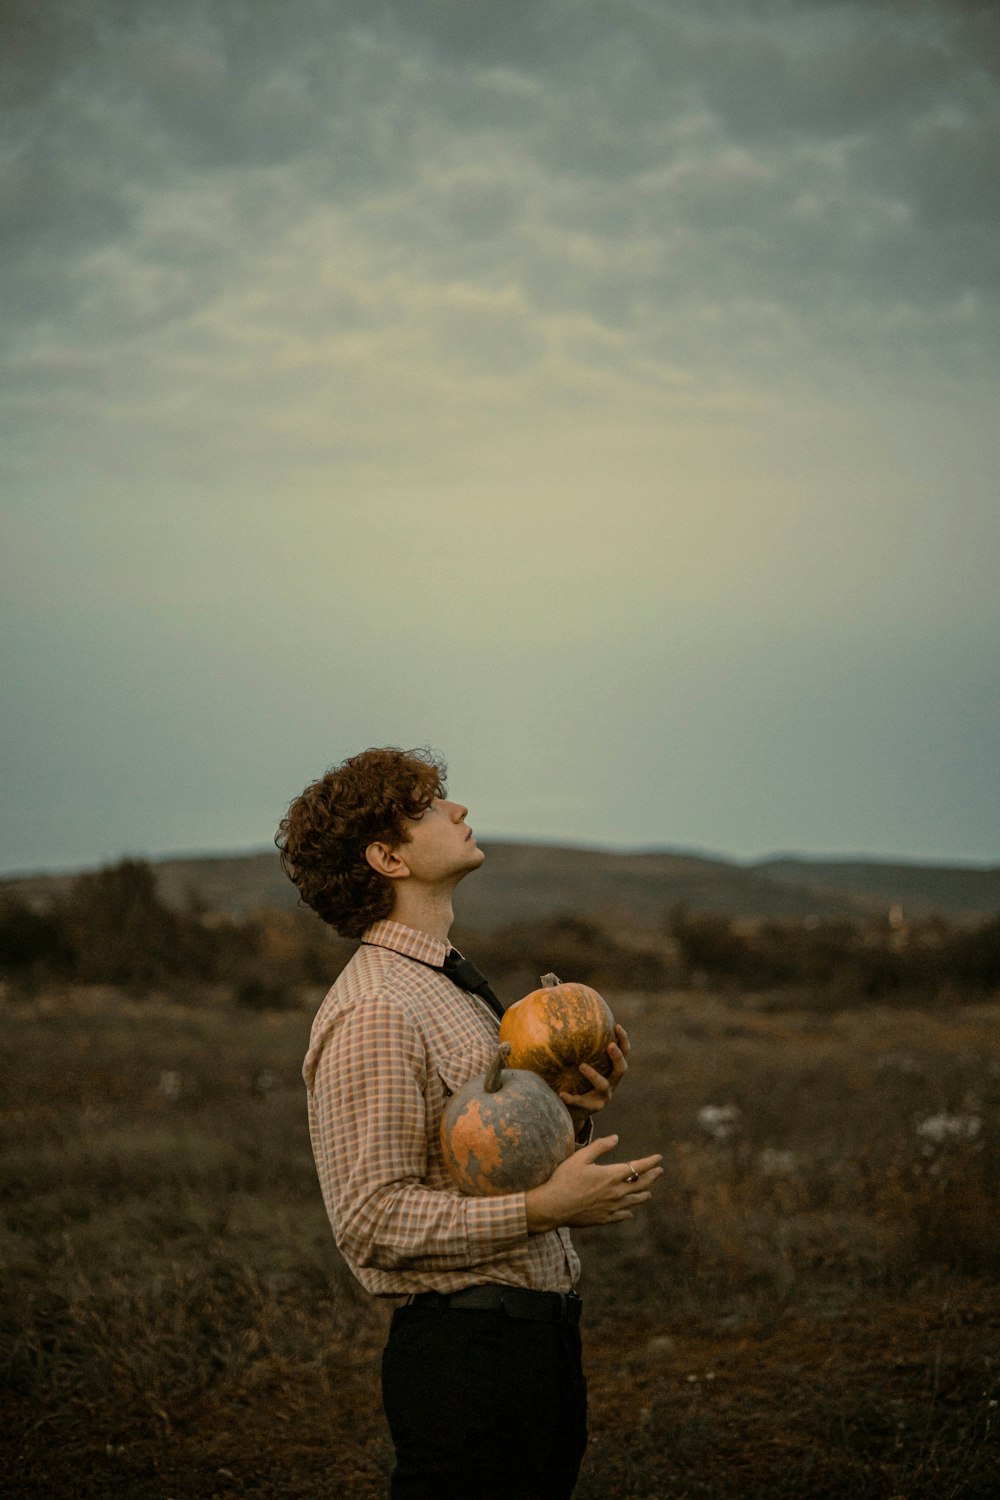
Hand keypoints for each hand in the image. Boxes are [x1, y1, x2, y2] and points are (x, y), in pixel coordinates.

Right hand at [524, 1133, 662, 1231]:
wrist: (554, 1206)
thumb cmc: (565, 1179)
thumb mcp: (580, 1157)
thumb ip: (600, 1147)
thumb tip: (616, 1138)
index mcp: (611, 1175)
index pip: (637, 1167)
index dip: (650, 1162)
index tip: (659, 1157)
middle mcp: (616, 1192)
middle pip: (640, 1184)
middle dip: (652, 1176)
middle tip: (659, 1171)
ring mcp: (611, 1207)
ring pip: (634, 1201)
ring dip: (644, 1194)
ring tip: (649, 1192)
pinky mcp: (604, 1219)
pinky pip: (622, 1216)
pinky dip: (628, 1212)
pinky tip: (630, 1212)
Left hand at [559, 1024, 629, 1125]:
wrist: (575, 1110)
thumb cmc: (577, 1080)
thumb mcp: (581, 1064)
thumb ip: (578, 1047)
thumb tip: (563, 1020)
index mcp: (612, 1070)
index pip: (624, 1053)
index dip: (623, 1040)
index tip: (617, 1026)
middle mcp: (612, 1083)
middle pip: (621, 1069)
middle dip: (617, 1057)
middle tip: (610, 1045)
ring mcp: (603, 1097)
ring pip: (603, 1085)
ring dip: (594, 1075)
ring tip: (582, 1065)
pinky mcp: (592, 1108)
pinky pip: (582, 1102)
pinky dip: (572, 1097)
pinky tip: (562, 1093)